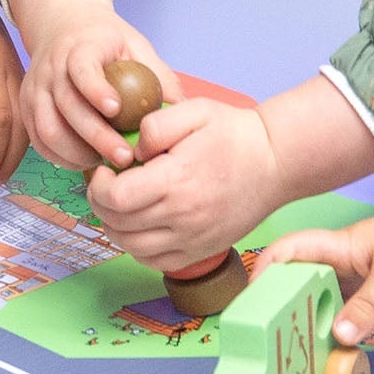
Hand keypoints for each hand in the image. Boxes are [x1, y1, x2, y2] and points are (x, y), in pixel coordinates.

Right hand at [17, 0, 178, 172]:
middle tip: (125, 157)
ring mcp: (35, 89)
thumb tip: (182, 110)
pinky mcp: (26, 107)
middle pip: (66, 106)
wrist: (61, 25)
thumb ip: (158, 74)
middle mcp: (50, 68)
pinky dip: (60, 157)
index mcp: (79, 47)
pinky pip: (38, 140)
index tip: (116, 109)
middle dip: (96, 137)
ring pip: (47, 129)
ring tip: (105, 163)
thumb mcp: (135, 45)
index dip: (96, 90)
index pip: (81, 68)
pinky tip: (84, 161)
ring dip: (76, 153)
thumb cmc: (105, 40)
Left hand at [88, 98, 278, 270]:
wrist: (276, 162)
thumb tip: (131, 152)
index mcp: (176, 181)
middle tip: (105, 184)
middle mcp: (183, 217)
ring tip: (119, 204)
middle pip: (117, 224)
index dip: (97, 185)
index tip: (103, 169)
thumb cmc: (234, 134)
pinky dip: (137, 248)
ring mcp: (194, 239)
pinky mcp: (202, 251)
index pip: (115, 198)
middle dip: (100, 203)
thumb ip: (155, 125)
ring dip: (114, 227)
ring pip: (132, 248)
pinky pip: (155, 263)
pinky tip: (139, 225)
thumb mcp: (194, 110)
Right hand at [258, 203, 373, 344]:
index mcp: (336, 246)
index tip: (254, 295)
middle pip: (298, 274)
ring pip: (321, 291)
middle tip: (270, 326)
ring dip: (310, 311)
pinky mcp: (370, 287)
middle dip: (281, 296)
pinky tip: (333, 339)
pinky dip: (335, 320)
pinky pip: (343, 304)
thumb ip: (368, 307)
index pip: (288, 249)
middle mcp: (340, 258)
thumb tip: (339, 335)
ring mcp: (355, 273)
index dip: (265, 267)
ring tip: (297, 338)